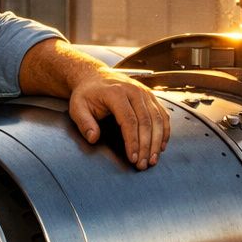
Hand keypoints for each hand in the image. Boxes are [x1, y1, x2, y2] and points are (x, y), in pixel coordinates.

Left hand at [18, 39, 171, 169]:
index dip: (133, 141)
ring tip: (153, 159)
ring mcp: (145, 93)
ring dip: (158, 141)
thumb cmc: (87, 94)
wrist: (95, 77)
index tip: (133, 158)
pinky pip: (163, 115)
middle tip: (143, 164)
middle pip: (146, 121)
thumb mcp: (77, 107)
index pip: (129, 120)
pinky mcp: (151, 97)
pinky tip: (161, 146)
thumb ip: (84, 123)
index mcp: (116, 92)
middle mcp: (134, 91)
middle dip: (146, 146)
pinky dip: (164, 132)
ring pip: (158, 119)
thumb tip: (93, 138)